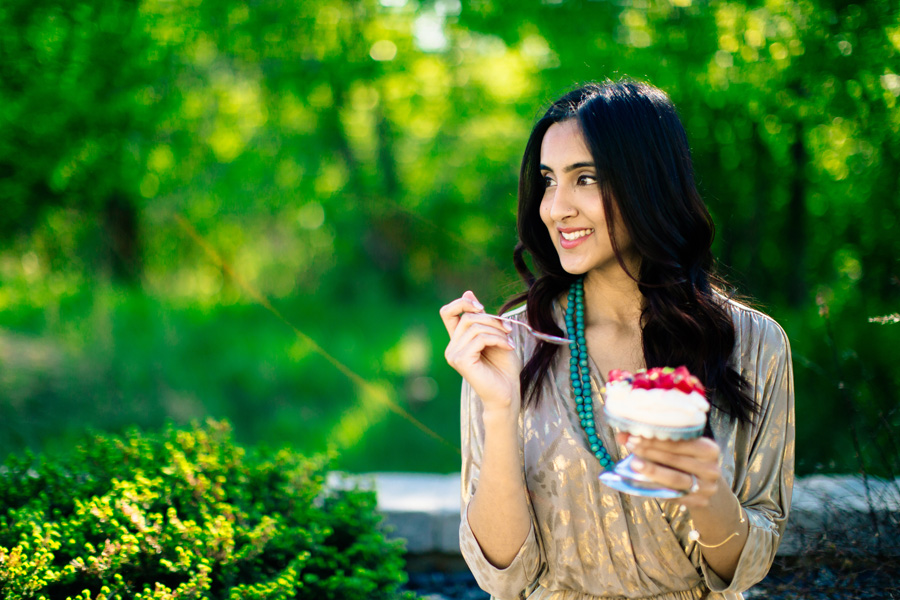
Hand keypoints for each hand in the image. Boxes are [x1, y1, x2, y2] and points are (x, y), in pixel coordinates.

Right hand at [439, 291, 521, 412]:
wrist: (508, 393)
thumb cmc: (503, 367)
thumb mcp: (495, 335)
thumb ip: (482, 317)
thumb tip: (467, 292)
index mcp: (458, 340)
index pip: (447, 312)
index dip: (462, 303)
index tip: (482, 306)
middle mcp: (452, 347)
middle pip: (468, 317)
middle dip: (492, 320)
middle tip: (509, 330)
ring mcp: (453, 355)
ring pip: (475, 327)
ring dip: (498, 331)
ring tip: (510, 342)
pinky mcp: (461, 360)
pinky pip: (480, 338)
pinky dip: (498, 339)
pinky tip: (508, 347)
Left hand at [615, 432, 721, 507]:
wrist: (704, 485)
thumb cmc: (685, 460)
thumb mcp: (678, 448)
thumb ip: (655, 440)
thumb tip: (623, 435)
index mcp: (709, 449)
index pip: (681, 442)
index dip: (657, 438)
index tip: (635, 435)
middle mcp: (711, 468)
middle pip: (676, 459)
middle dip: (650, 451)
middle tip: (630, 445)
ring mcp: (706, 488)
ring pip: (675, 479)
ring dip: (652, 471)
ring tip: (633, 463)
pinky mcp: (698, 502)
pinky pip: (674, 495)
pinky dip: (657, 488)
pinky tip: (642, 482)